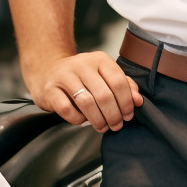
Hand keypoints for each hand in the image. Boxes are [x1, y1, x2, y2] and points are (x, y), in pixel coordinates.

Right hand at [27, 50, 142, 132]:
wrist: (48, 71)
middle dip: (114, 115)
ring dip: (98, 120)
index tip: (129, 115)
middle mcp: (82, 64)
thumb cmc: (81, 76)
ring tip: (103, 127)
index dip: (126, 101)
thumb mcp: (103, 75)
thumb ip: (123, 85)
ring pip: (87, 103)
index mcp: (99, 59)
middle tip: (116, 125)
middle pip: (104, 94)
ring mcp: (65, 76)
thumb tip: (138, 100)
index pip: (118, 81)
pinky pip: (67, 109)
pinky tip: (82, 120)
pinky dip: (77, 119)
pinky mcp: (51, 89)